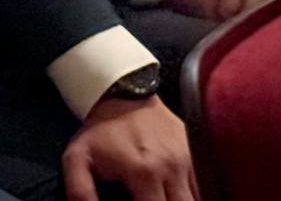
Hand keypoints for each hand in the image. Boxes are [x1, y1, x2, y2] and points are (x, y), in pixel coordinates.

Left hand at [63, 96, 198, 200]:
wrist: (124, 92)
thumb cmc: (100, 130)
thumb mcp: (77, 159)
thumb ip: (81, 193)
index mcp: (144, 173)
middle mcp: (171, 167)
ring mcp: (187, 158)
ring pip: (198, 198)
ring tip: (163, 199)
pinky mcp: (194, 151)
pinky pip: (203, 184)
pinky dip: (194, 195)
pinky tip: (177, 197)